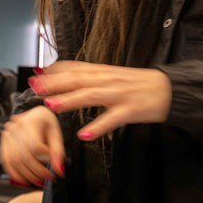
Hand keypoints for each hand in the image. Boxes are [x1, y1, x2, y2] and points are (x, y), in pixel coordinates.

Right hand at [1, 105, 65, 187]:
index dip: (45, 159)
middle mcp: (16, 126)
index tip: (54, 166)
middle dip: (37, 172)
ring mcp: (8, 133)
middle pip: (24, 155)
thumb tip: (58, 170)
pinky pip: (6, 160)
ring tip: (38, 181)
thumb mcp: (56, 133)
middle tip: (48, 178)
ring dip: (26, 175)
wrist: (34, 114)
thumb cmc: (46, 122)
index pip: (35, 145)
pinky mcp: (4, 140)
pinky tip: (23, 180)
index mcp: (31, 121)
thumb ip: (58, 151)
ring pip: (14, 160)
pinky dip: (14, 173)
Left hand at [29, 61, 171, 140]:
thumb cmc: (137, 83)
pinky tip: (85, 135)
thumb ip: (91, 76)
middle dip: (55, 83)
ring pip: (91, 96)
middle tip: (35, 88)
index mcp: (103, 72)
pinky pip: (112, 119)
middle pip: (78, 79)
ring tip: (52, 106)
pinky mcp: (131, 110)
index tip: (37, 73)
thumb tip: (66, 74)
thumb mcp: (113, 75)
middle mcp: (108, 80)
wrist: (167, 88)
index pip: (75, 67)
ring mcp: (119, 95)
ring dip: (70, 100)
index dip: (55, 70)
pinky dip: (98, 127)